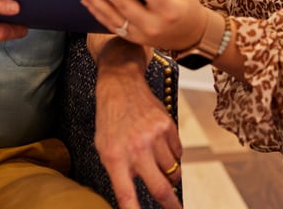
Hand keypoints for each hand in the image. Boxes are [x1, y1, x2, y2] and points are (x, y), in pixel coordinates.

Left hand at [75, 0, 206, 51]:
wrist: (190, 37)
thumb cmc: (186, 9)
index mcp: (169, 11)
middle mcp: (153, 25)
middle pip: (125, 5)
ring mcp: (141, 35)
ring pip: (113, 17)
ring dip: (95, 0)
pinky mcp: (132, 39)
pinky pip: (111, 25)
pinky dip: (97, 12)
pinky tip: (87, 0)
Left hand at [93, 37, 182, 208]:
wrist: (121, 85)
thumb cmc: (110, 119)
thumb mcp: (104, 147)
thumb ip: (119, 170)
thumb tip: (136, 189)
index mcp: (115, 156)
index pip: (126, 193)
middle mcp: (136, 148)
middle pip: (160, 187)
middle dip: (170, 204)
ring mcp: (154, 136)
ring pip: (173, 170)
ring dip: (170, 175)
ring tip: (161, 167)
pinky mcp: (168, 126)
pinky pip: (179, 153)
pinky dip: (174, 156)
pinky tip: (162, 146)